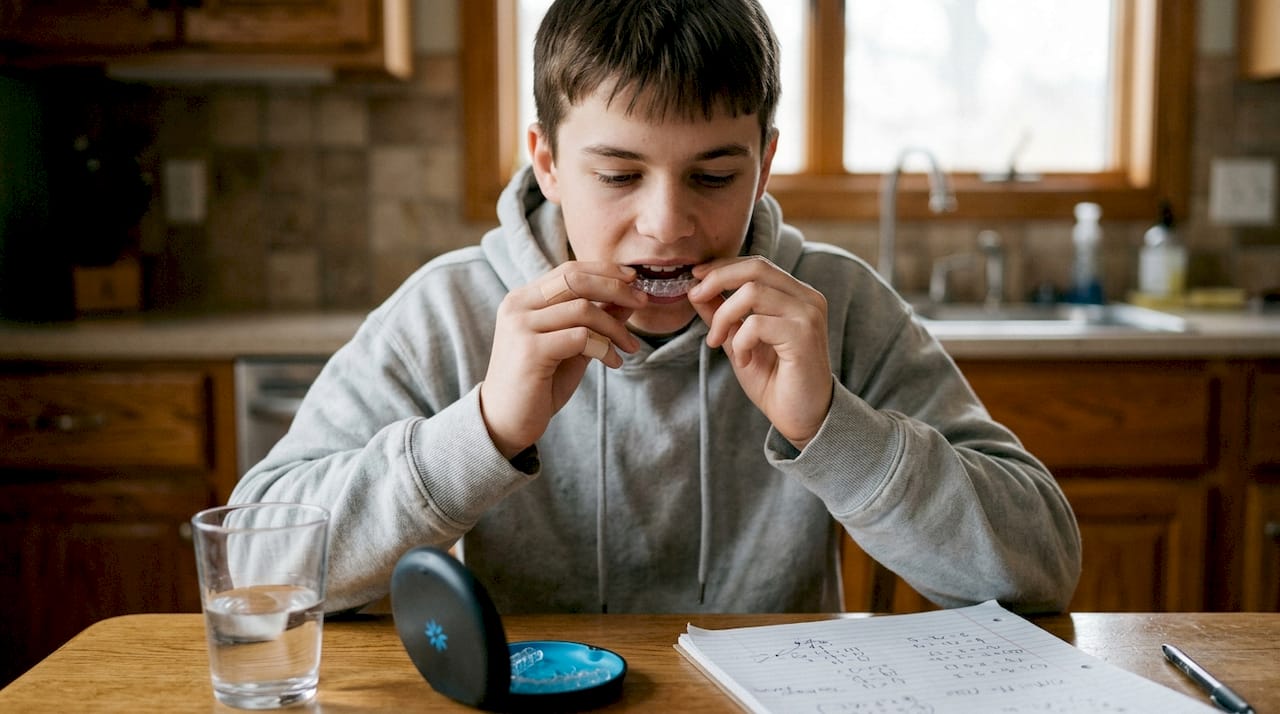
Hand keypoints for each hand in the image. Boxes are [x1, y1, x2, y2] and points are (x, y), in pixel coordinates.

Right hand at [480, 263, 646, 458]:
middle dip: (616, 288)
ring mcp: (521, 326)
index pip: (569, 270)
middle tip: (643, 301)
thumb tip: (628, 299)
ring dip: (615, 327)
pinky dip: (604, 348)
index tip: (634, 280)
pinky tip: (613, 362)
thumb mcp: (572, 347)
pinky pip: (580, 337)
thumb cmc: (538, 384)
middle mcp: (518, 306)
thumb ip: (594, 322)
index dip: (605, 271)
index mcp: (523, 299)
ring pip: (583, 309)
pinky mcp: (530, 350)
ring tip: (629, 347)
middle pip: (576, 280)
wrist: (505, 422)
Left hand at [687, 257, 832, 448]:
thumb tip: (696, 290)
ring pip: (752, 292)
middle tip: (694, 298)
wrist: (802, 418)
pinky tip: (744, 360)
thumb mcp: (739, 341)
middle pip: (755, 268)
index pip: (757, 264)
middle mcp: (807, 298)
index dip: (722, 266)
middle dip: (717, 279)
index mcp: (796, 295)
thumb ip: (722, 314)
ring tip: (717, 341)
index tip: (695, 278)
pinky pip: (756, 324)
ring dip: (724, 316)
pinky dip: (740, 341)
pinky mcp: (804, 335)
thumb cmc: (775, 381)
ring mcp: (808, 314)